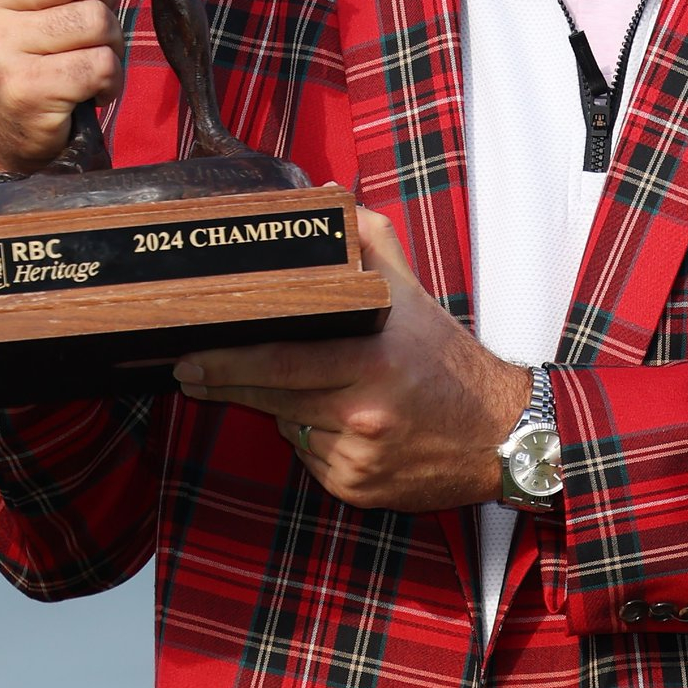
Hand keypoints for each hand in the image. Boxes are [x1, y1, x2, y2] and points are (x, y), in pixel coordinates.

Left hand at [173, 211, 531, 512]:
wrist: (499, 435)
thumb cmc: (449, 362)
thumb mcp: (414, 295)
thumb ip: (369, 240)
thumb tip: (328, 198)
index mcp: (373, 358)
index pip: (280, 361)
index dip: (226, 361)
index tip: (187, 355)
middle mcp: (363, 412)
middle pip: (271, 398)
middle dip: (225, 383)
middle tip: (189, 372)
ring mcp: (358, 456)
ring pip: (288, 428)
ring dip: (282, 409)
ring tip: (308, 389)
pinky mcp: (356, 489)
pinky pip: (309, 459)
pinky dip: (311, 440)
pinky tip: (338, 424)